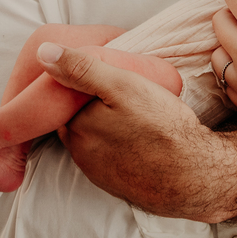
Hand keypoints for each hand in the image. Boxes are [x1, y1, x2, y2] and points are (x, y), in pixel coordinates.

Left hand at [36, 42, 231, 221]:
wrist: (193, 175)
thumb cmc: (160, 126)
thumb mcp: (122, 85)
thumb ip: (82, 68)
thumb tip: (44, 53)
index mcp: (75, 127)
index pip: (63, 99)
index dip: (81, 83)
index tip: (102, 74)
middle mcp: (81, 153)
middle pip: (78, 119)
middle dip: (91, 105)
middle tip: (120, 90)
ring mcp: (99, 172)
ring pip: (94, 138)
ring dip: (106, 125)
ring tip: (132, 112)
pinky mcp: (117, 184)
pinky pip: (110, 157)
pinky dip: (119, 145)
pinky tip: (139, 136)